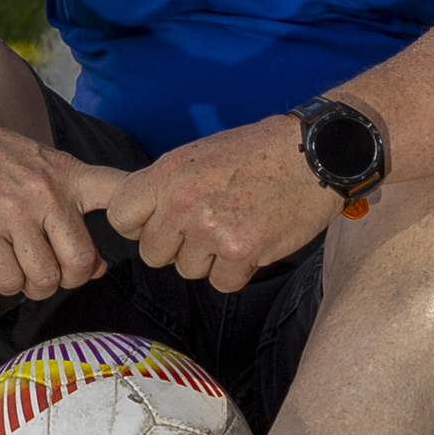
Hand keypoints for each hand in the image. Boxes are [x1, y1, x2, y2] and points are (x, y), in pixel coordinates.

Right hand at [0, 107, 126, 297]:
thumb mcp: (45, 166)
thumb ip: (75, 210)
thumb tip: (97, 268)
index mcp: (69, 175)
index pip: (120, 193)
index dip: (138, 219)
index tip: (136, 234)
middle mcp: (47, 193)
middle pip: (81, 262)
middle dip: (69, 280)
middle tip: (53, 273)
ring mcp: (13, 211)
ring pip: (45, 278)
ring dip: (35, 287)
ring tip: (24, 272)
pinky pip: (8, 280)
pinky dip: (8, 285)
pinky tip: (1, 268)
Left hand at [101, 115, 339, 291]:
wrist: (313, 153)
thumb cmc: (257, 151)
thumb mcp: (197, 154)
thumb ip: (165, 185)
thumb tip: (141, 215)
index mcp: (166, 174)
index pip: (121, 217)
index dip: (138, 226)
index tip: (157, 224)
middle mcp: (182, 203)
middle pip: (153, 254)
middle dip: (176, 247)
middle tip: (204, 228)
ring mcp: (210, 230)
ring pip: (188, 270)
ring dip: (209, 259)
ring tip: (235, 228)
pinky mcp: (242, 252)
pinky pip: (222, 283)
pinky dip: (237, 271)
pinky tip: (252, 244)